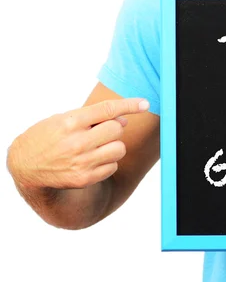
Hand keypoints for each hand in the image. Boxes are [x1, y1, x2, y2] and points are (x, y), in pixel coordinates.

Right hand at [7, 98, 148, 189]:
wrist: (25, 165)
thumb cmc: (48, 137)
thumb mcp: (63, 119)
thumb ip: (92, 118)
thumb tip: (123, 120)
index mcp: (71, 122)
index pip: (107, 110)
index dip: (129, 105)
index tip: (144, 103)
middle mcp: (77, 142)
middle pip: (117, 130)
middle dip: (114, 128)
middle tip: (101, 131)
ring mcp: (82, 162)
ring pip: (119, 149)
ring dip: (113, 146)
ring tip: (97, 146)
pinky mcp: (85, 178)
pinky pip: (113, 166)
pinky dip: (108, 162)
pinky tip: (92, 160)